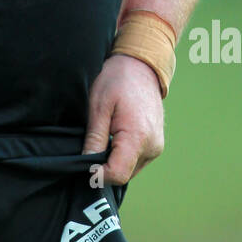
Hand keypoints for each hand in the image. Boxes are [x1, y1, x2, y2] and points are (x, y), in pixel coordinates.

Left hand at [83, 53, 164, 184]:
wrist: (141, 66)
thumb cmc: (117, 81)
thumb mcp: (98, 107)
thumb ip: (94, 139)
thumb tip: (87, 166)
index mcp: (138, 137)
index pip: (117, 175)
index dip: (98, 174)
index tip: (84, 162)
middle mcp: (152, 146)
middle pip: (123, 175)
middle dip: (104, 166)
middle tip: (92, 145)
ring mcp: (156, 147)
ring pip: (130, 170)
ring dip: (114, 161)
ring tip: (105, 136)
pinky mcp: (156, 145)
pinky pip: (136, 161)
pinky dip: (122, 156)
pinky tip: (114, 137)